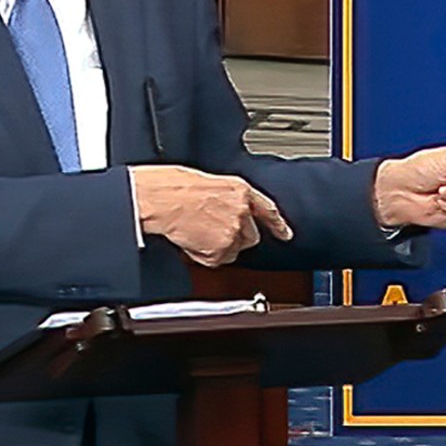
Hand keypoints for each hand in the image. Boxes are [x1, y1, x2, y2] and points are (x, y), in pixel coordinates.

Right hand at [131, 164, 292, 265]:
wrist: (159, 199)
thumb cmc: (173, 187)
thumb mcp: (208, 184)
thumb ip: (226, 199)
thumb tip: (225, 212)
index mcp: (240, 190)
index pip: (267, 210)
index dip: (278, 224)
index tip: (286, 235)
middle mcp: (242, 211)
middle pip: (250, 237)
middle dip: (234, 238)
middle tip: (210, 231)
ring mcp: (233, 231)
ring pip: (233, 251)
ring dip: (217, 247)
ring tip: (196, 232)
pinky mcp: (221, 249)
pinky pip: (216, 260)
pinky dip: (203, 255)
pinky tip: (191, 240)